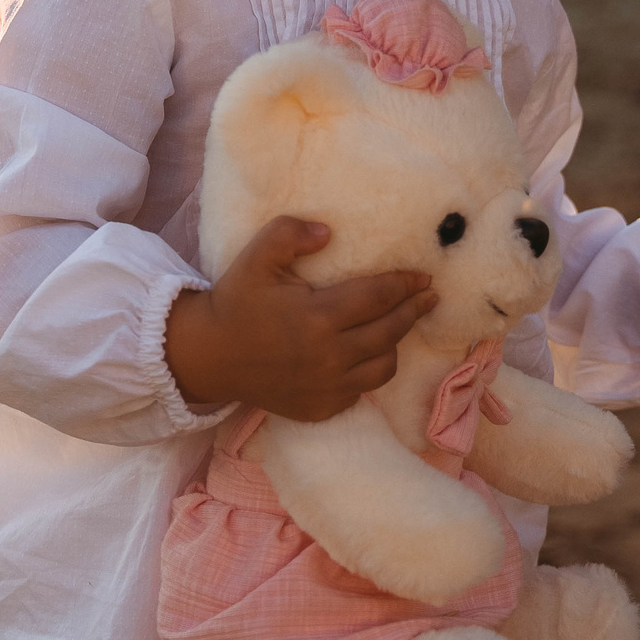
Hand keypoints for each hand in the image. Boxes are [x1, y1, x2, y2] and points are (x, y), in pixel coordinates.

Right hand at [166, 216, 437, 421]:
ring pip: (384, 367)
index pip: (379, 297)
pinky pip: (362, 390)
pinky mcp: (322, 408)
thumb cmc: (235, 303)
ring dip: (395, 343)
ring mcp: (327, 388)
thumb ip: (290, 234)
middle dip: (414, 310)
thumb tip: (328, 232)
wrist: (210, 357)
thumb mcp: (255, 258)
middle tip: (429, 296)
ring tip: (398, 325)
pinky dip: (368, 371)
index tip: (424, 277)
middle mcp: (329, 357)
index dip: (405, 284)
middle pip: (390, 331)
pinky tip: (366, 354)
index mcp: (317, 317)